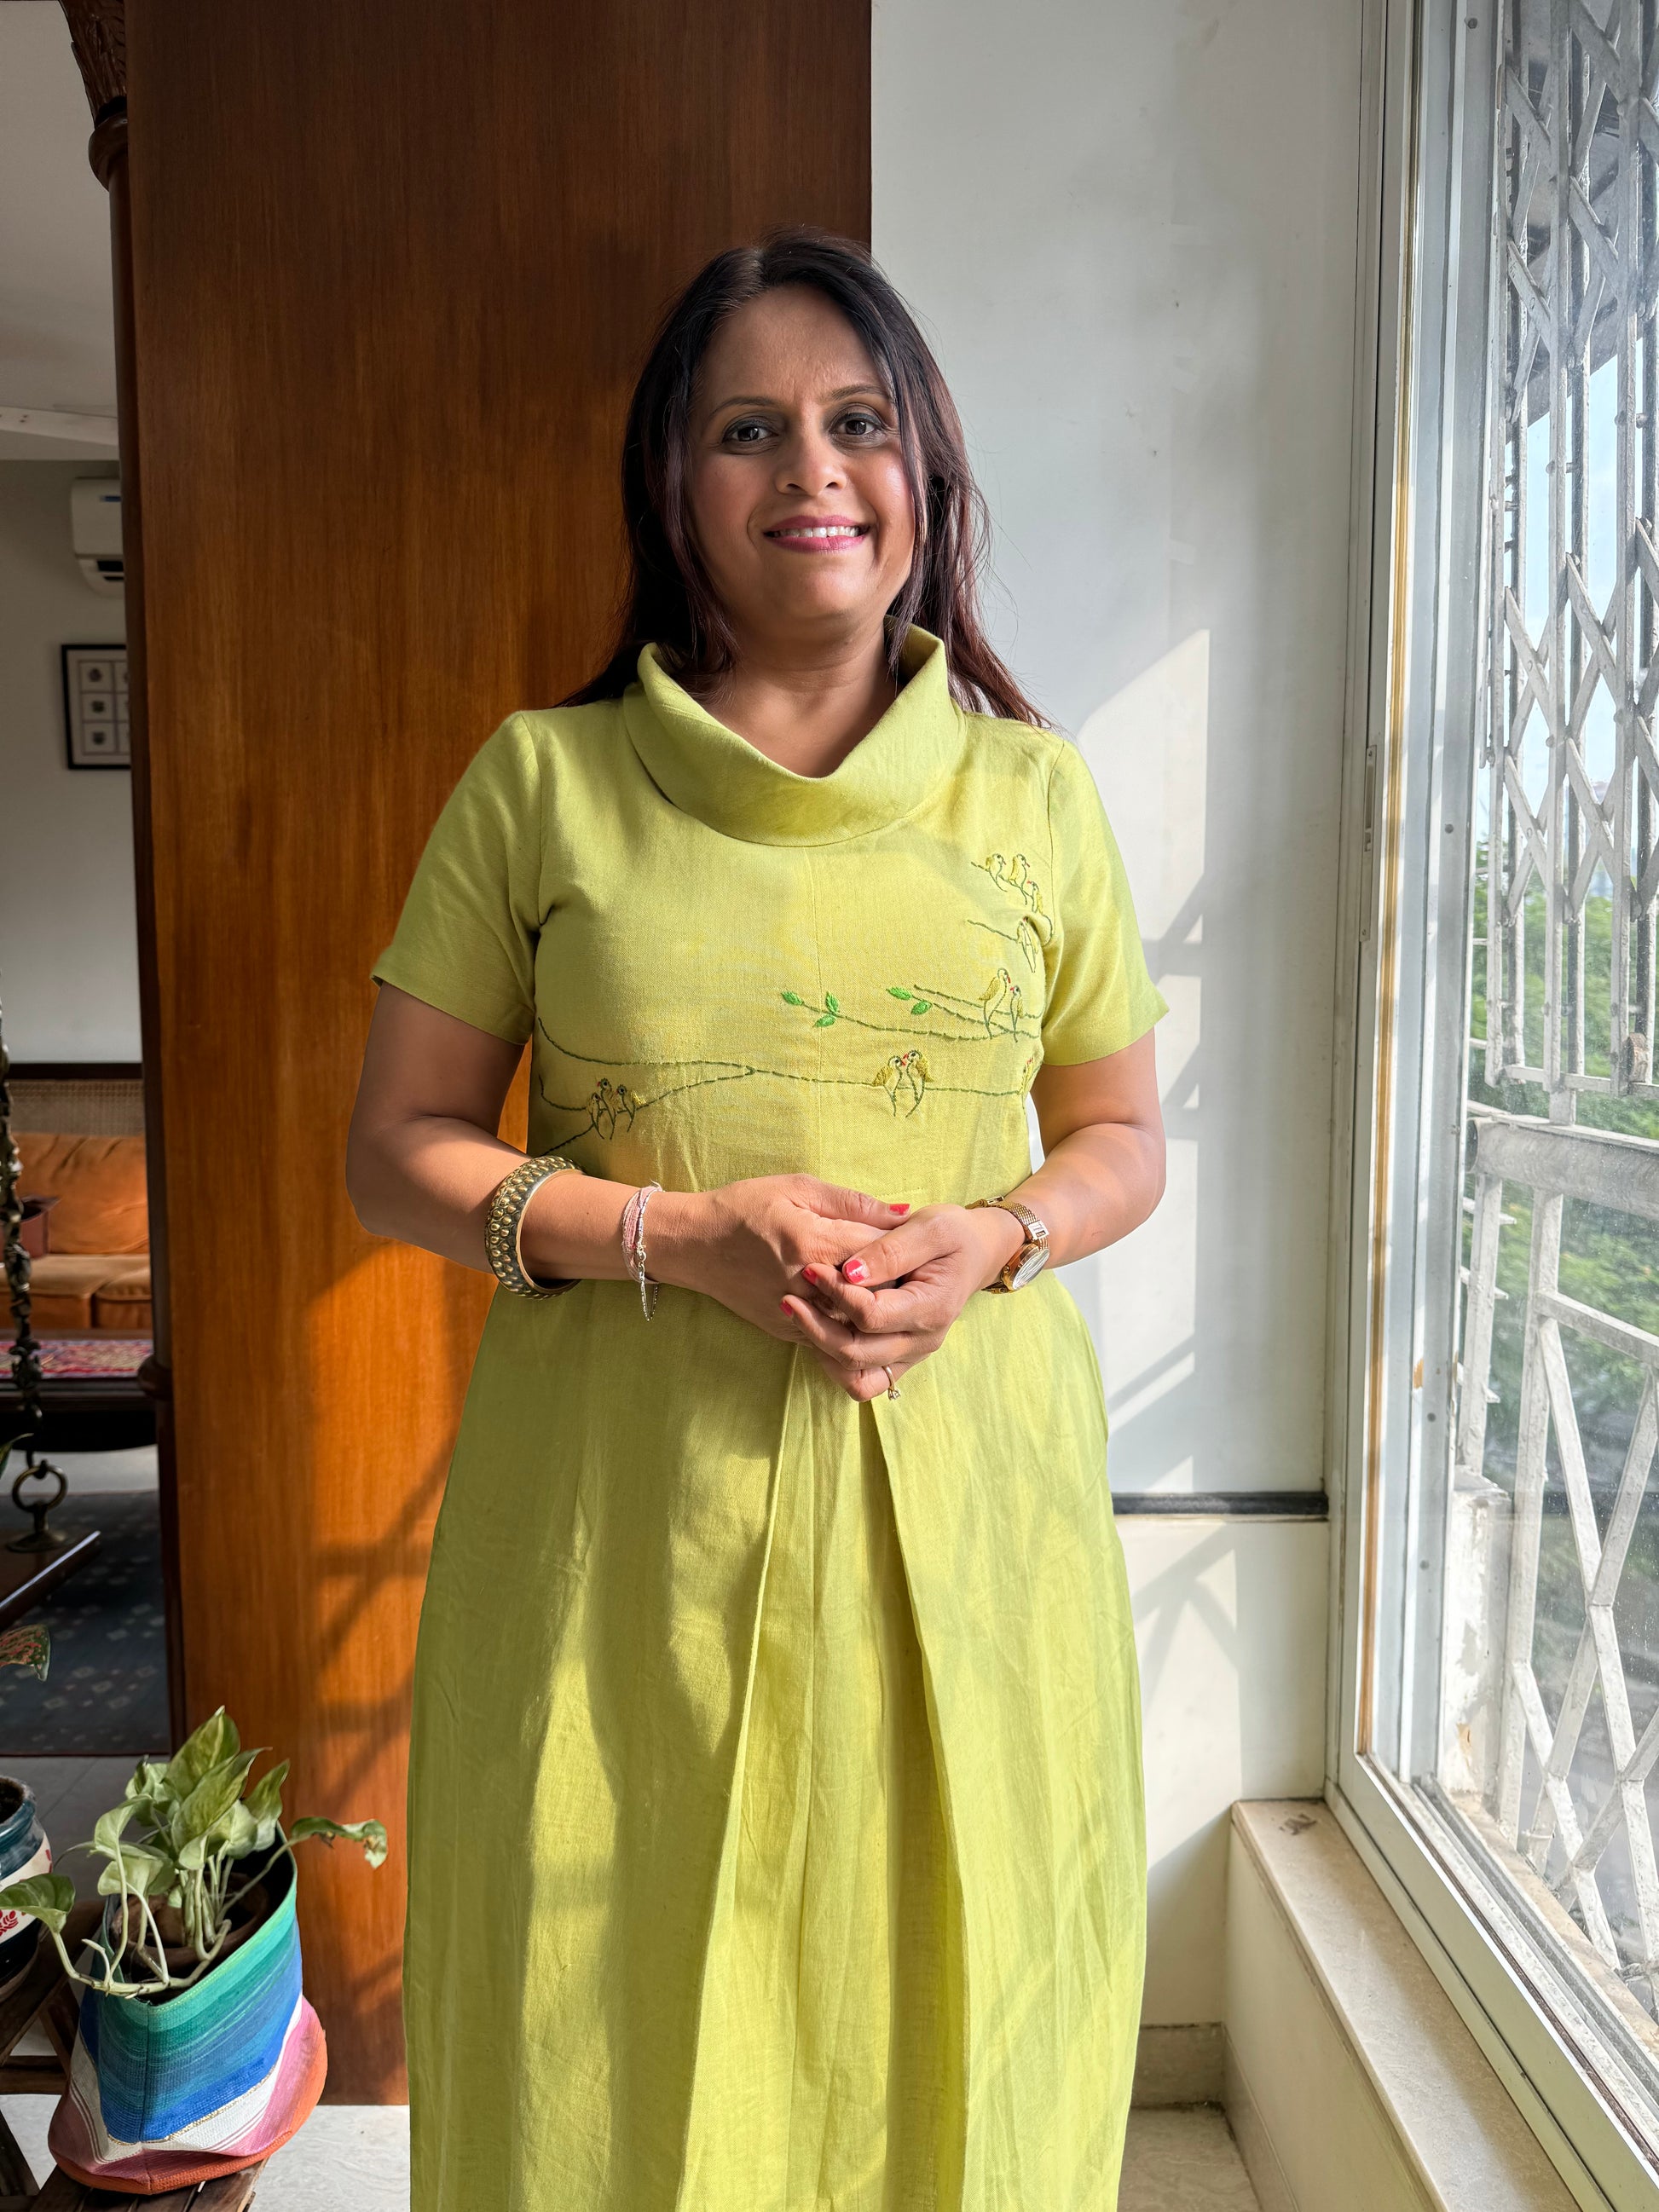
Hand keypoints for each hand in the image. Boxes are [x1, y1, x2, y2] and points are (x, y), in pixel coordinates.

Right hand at [650, 1175, 909, 1341]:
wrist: (694, 1246)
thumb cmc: (745, 1207)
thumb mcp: (798, 1188)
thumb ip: (854, 1203)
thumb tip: (903, 1213)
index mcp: (811, 1241)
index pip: (878, 1249)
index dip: (904, 1244)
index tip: (919, 1239)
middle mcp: (805, 1283)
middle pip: (874, 1291)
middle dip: (898, 1280)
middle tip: (916, 1268)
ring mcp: (795, 1313)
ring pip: (857, 1321)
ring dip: (879, 1305)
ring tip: (895, 1288)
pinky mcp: (788, 1332)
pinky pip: (834, 1337)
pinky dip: (854, 1323)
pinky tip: (864, 1307)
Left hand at [780, 1202, 1024, 1400]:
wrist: (975, 1253)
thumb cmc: (953, 1234)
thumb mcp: (931, 1227)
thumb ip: (891, 1249)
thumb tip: (851, 1271)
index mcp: (932, 1307)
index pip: (872, 1315)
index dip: (837, 1294)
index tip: (813, 1269)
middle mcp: (923, 1340)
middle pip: (857, 1353)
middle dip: (817, 1325)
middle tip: (791, 1296)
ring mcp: (911, 1355)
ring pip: (856, 1376)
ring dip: (822, 1351)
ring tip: (800, 1316)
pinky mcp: (899, 1359)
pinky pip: (862, 1381)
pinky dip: (835, 1363)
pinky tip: (820, 1331)